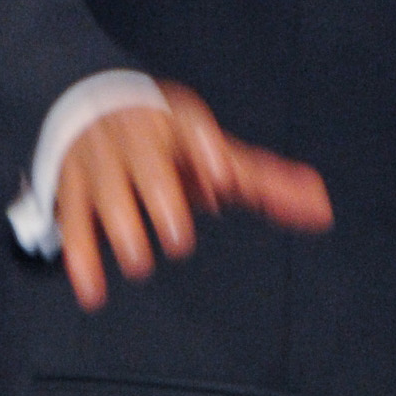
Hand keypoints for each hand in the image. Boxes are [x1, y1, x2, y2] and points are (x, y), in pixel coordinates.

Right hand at [54, 81, 332, 310]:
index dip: (207, 150)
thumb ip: (267, 182)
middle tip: (178, 239)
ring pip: (108, 195)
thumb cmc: (170, 138)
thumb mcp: (214, 150)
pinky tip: (93, 294)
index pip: (194, 129)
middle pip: (149, 166)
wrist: (91, 101)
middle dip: (163, 202)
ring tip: (140, 262)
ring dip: (123, 231)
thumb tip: (322, 210)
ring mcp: (102, 164)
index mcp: (180, 126)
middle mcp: (140, 141)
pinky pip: (74, 223)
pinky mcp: (73, 190)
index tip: (221, 178)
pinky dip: (82, 260)